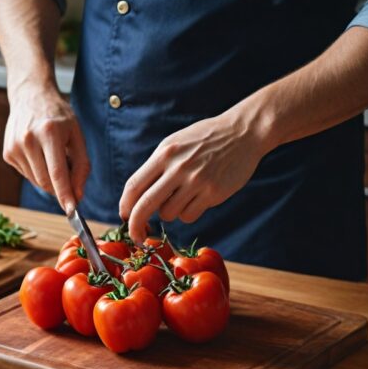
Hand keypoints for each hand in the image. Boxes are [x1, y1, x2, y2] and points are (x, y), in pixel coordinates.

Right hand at [4, 81, 89, 212]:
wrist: (30, 95)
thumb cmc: (58, 116)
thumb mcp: (77, 134)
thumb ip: (81, 165)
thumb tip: (78, 194)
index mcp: (48, 132)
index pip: (57, 173)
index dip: (65, 194)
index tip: (72, 211)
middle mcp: (28, 139)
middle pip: (45, 181)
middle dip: (60, 188)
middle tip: (70, 177)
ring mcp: (14, 146)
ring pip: (36, 181)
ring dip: (49, 180)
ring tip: (54, 158)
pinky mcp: (7, 153)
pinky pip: (27, 174)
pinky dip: (37, 172)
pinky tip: (39, 155)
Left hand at [119, 109, 271, 241]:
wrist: (243, 132)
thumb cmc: (204, 140)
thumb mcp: (175, 144)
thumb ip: (156, 167)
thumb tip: (135, 199)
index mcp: (164, 154)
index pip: (134, 186)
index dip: (125, 206)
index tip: (124, 217)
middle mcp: (178, 168)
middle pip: (145, 206)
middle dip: (135, 226)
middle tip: (136, 236)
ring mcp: (196, 181)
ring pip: (168, 214)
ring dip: (171, 212)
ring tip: (184, 195)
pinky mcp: (213, 193)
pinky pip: (188, 217)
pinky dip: (188, 213)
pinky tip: (198, 198)